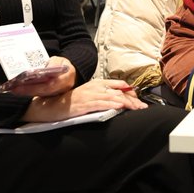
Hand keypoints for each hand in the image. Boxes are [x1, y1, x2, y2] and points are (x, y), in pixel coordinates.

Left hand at [3, 57, 77, 96]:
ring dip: (26, 92)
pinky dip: (28, 93)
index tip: (24, 82)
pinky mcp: (51, 96)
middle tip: (14, 88)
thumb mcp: (60, 60)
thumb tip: (44, 70)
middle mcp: (63, 88)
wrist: (68, 73)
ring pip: (40, 94)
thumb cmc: (62, 65)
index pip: (51, 83)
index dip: (37, 85)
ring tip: (13, 89)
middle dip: (28, 89)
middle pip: (43, 91)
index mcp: (67, 77)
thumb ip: (53, 63)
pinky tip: (18, 90)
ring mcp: (57, 94)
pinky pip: (39, 95)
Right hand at [22, 77, 146, 122]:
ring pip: (113, 97)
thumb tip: (116, 100)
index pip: (119, 84)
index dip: (131, 92)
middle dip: (133, 99)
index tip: (138, 100)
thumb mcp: (88, 94)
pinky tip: (120, 107)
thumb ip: (101, 95)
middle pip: (120, 91)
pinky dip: (113, 104)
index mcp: (97, 83)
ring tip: (137, 109)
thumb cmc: (70, 101)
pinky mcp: (85, 103)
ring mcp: (90, 95)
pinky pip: (102, 103)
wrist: (51, 104)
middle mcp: (95, 87)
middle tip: (142, 107)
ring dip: (128, 103)